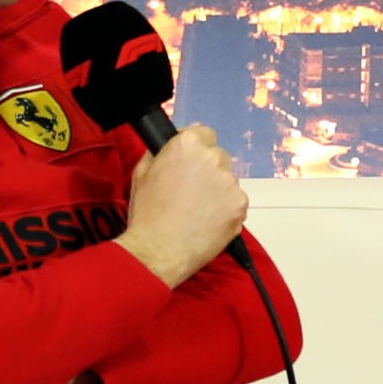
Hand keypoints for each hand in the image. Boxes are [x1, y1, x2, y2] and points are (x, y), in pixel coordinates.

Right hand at [117, 124, 248, 290]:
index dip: (196, 150)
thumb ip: (161, 154)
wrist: (159, 250)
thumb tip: (172, 149)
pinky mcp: (241, 205)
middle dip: (209, 171)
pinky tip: (208, 223)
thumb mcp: (142, 174)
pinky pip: (236, 203)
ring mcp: (230, 182)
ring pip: (228, 182)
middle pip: (219, 157)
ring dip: (218, 192)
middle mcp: (212, 158)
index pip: (205, 133)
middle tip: (192, 193)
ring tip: (198, 213)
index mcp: (187, 145)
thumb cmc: (148, 215)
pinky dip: (226, 211)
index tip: (191, 164)